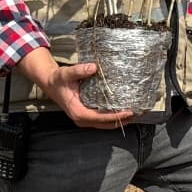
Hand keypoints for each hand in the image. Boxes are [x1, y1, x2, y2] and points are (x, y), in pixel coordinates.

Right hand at [17, 48, 135, 128]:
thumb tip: (93, 67)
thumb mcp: (67, 74)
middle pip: (106, 124)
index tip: (129, 112)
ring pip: (106, 124)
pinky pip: (104, 120)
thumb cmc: (59, 80)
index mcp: (78, 112)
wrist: (51, 83)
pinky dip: (115, 117)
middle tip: (140, 113)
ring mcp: (85, 118)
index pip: (100, 118)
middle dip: (123, 120)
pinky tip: (126, 111)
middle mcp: (82, 118)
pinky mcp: (88, 115)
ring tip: (138, 113)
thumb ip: (79, 70)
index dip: (115, 116)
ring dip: (121, 120)